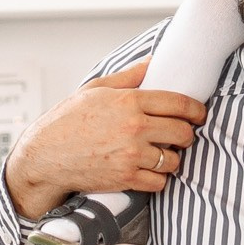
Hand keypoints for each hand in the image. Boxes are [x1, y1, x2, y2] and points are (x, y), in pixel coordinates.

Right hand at [3, 61, 207, 219]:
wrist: (44, 156)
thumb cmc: (67, 120)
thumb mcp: (95, 89)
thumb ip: (128, 77)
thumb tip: (153, 63)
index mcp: (129, 101)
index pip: (179, 103)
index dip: (196, 110)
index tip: (198, 114)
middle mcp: (134, 127)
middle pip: (183, 132)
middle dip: (187, 134)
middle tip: (180, 135)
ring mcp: (131, 155)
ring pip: (173, 160)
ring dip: (171, 158)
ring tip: (161, 153)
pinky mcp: (126, 178)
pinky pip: (160, 181)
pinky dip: (158, 178)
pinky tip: (149, 170)